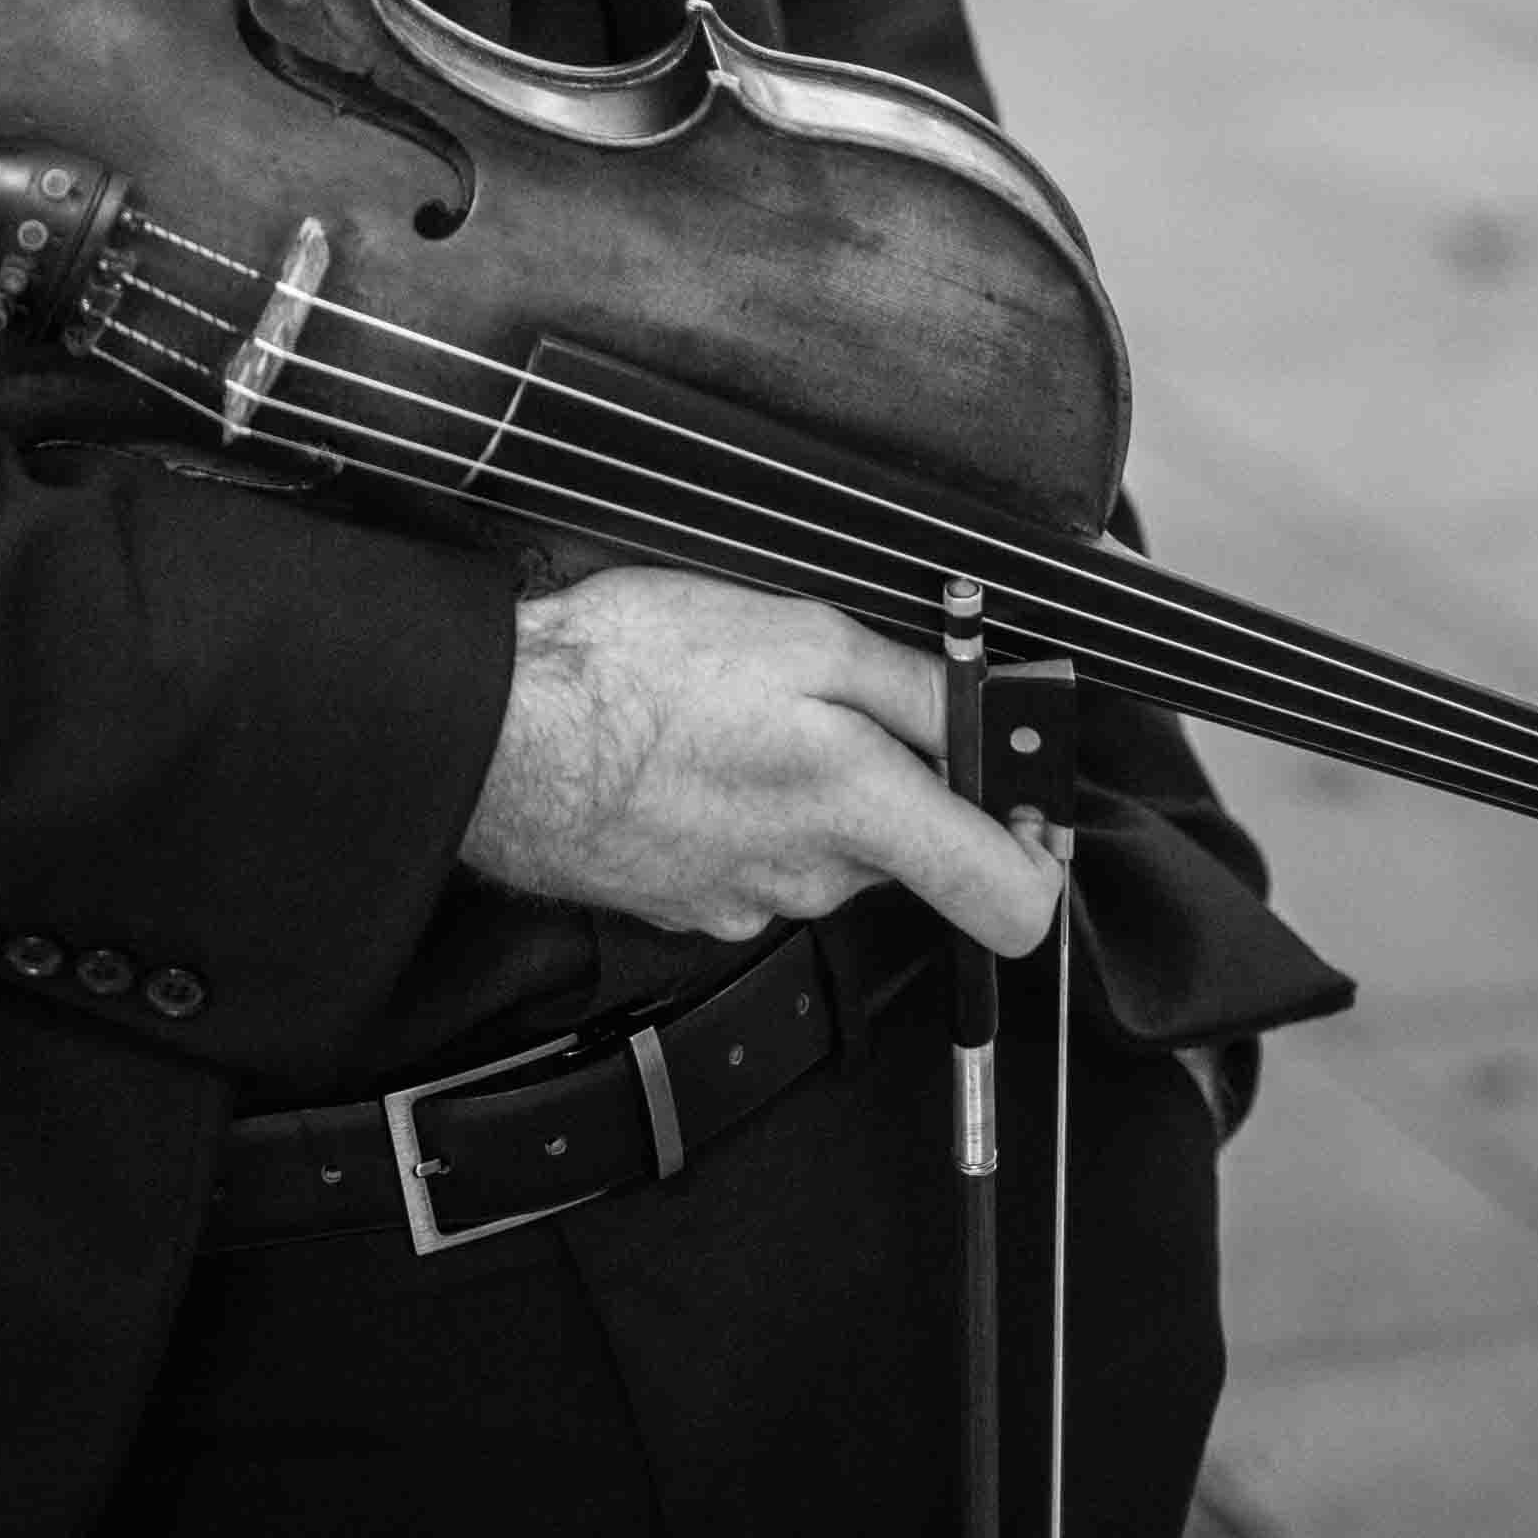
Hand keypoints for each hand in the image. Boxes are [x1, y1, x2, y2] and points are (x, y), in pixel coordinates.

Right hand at [458, 564, 1063, 955]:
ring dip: (811, 785)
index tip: (1017, 798)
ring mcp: (750, 904)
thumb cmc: (637, 670)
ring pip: (830, 848)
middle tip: (825, 694)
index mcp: (860, 809)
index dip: (1034, 853)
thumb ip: (919, 686)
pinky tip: (694, 752)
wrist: (504, 733)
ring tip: (739, 709)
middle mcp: (816, 880)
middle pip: (909, 850)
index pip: (1012, 903)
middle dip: (891, 775)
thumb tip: (996, 717)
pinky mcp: (693, 906)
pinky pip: (759, 859)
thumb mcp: (802, 631)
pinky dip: (746, 808)